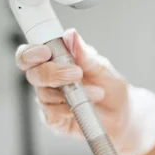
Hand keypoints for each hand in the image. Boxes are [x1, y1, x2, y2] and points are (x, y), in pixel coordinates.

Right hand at [15, 28, 154, 154]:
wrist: (123, 114)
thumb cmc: (111, 88)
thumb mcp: (102, 68)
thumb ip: (84, 54)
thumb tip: (71, 35)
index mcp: (55, 62)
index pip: (30, 54)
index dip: (31, 52)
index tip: (46, 52)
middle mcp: (49, 80)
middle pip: (33, 74)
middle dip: (53, 72)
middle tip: (77, 73)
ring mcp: (50, 100)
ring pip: (43, 94)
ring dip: (70, 93)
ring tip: (96, 93)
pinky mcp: (55, 119)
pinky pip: (51, 114)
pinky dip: (67, 109)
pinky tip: (82, 107)